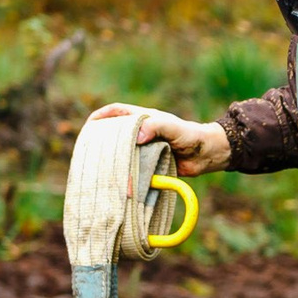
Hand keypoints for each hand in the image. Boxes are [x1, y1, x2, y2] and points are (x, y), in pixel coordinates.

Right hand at [86, 103, 231, 174]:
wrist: (207, 156)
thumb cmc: (191, 135)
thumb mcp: (173, 127)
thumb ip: (156, 127)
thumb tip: (137, 138)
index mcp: (143, 119)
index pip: (116, 112)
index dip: (101, 117)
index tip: (89, 125)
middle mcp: (141, 134)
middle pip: (115, 136)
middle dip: (102, 143)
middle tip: (90, 153)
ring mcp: (145, 150)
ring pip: (123, 156)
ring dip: (114, 163)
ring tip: (101, 171)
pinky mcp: (150, 166)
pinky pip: (134, 171)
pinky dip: (127, 177)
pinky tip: (119, 184)